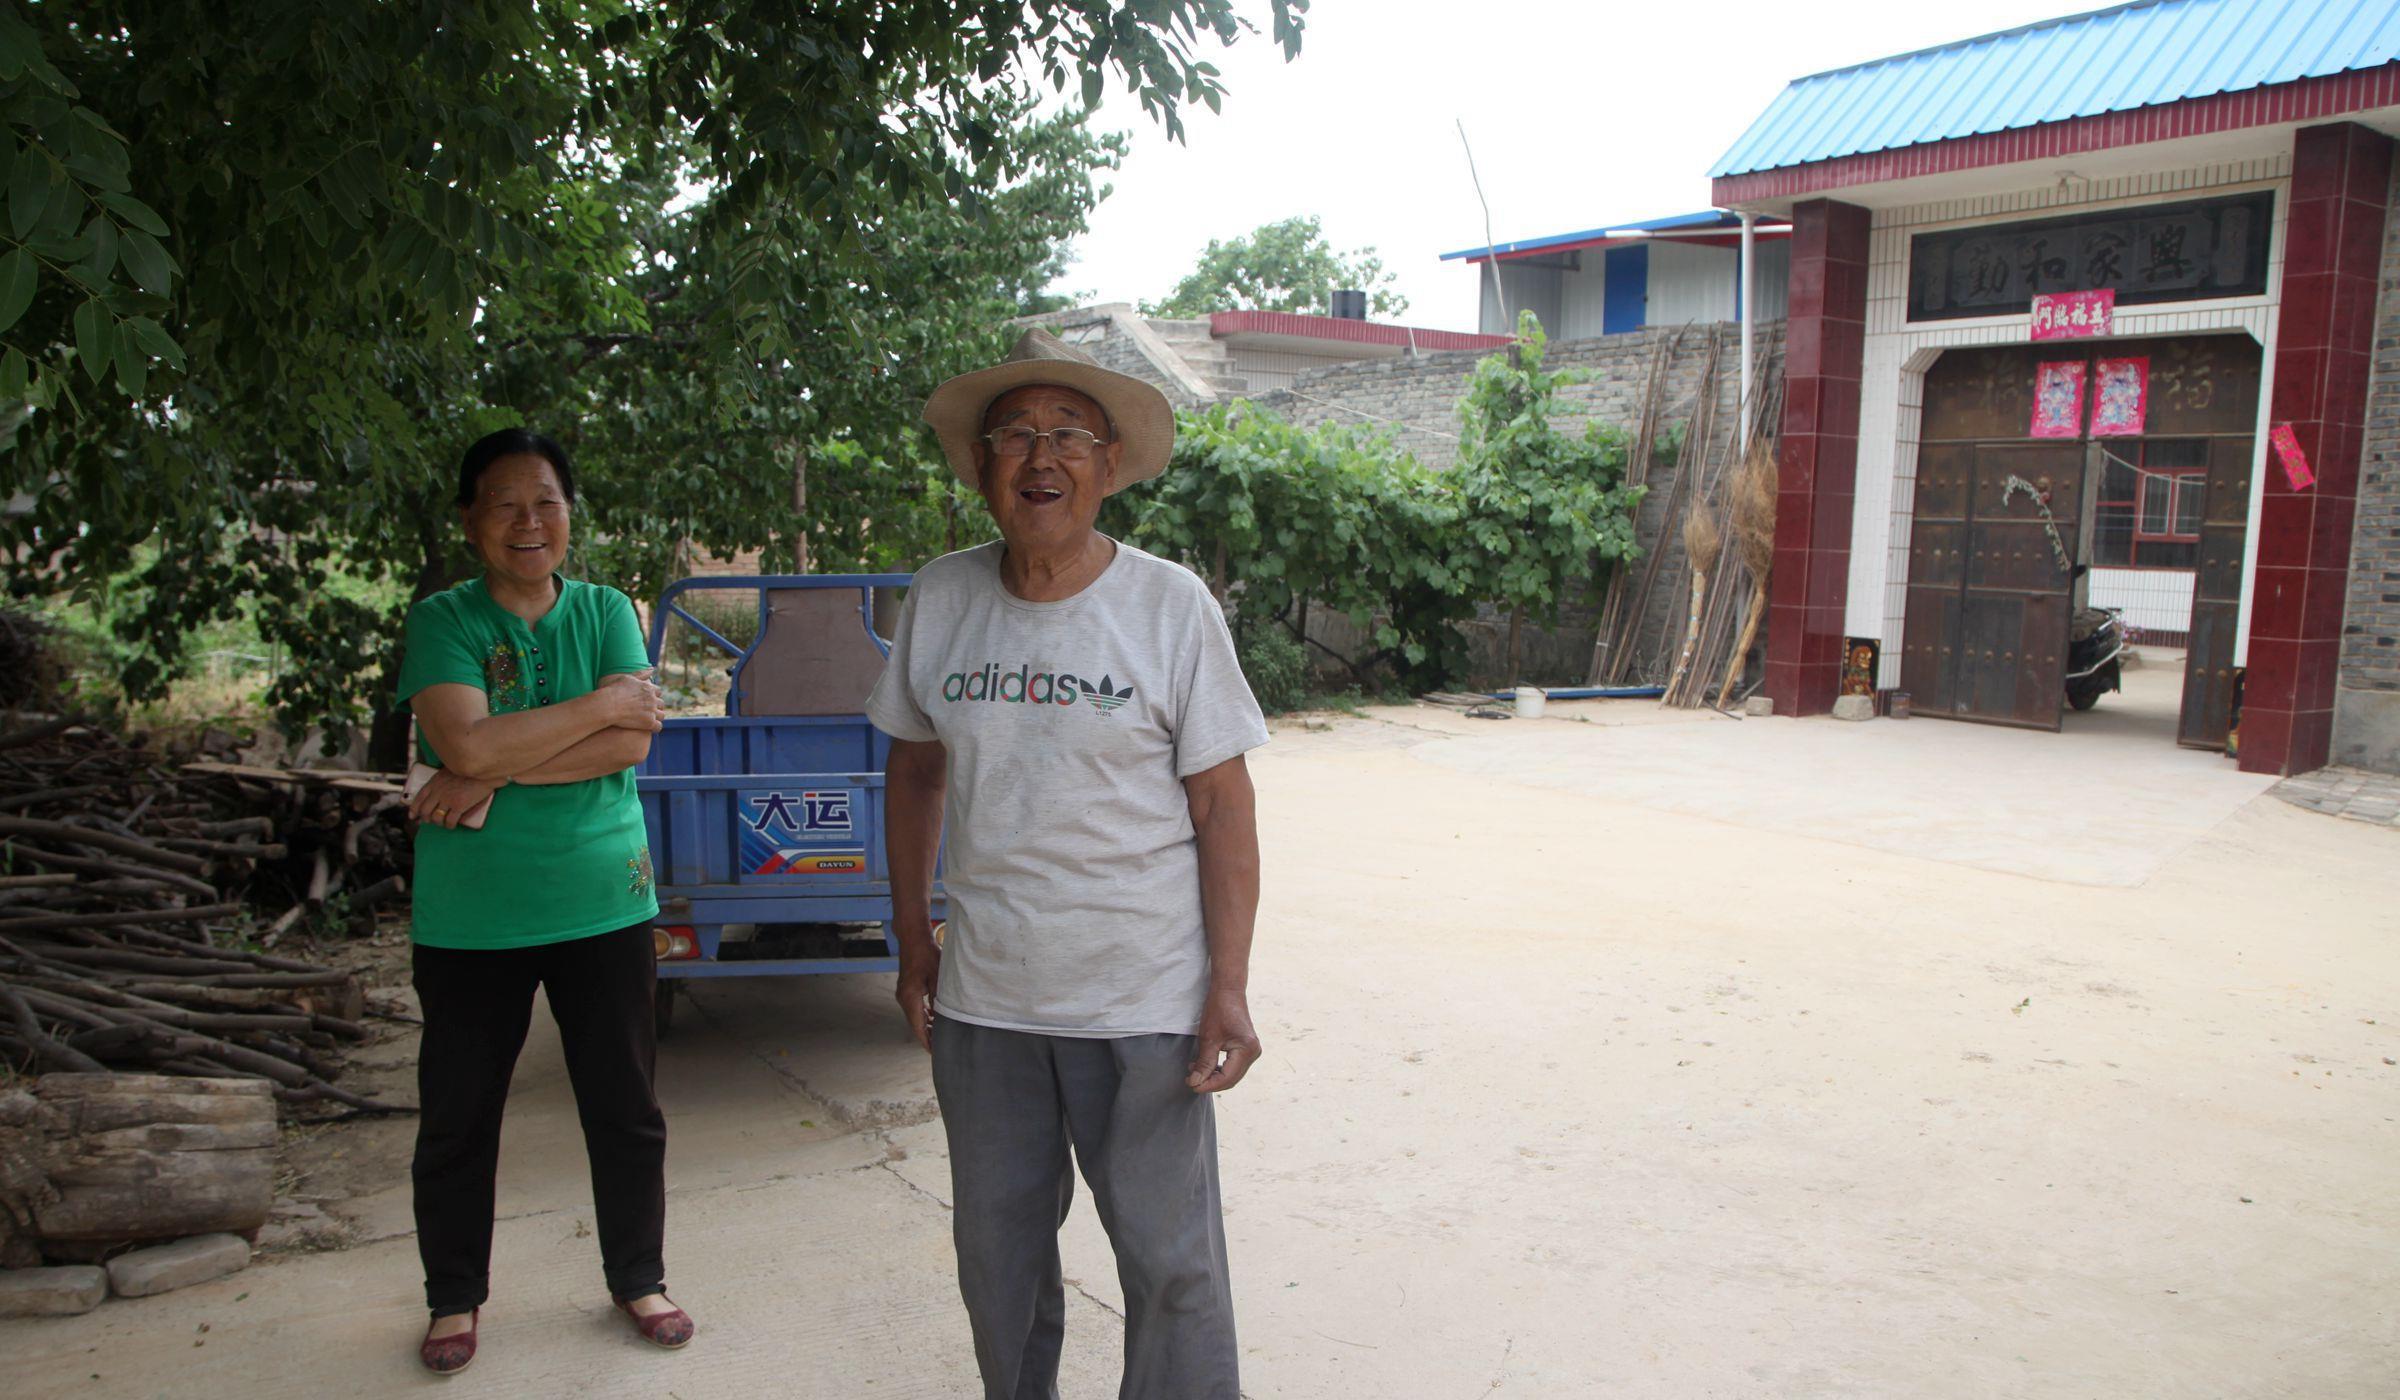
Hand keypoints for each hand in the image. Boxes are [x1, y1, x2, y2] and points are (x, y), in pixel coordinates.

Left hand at [409, 767, 501, 828]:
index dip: (414, 810)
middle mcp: (438, 792)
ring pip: (436, 818)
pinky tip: (452, 825)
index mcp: (434, 782)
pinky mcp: (459, 806)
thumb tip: (439, 790)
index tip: (413, 816)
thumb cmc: (468, 769)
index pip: (418, 799)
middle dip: (426, 819)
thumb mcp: (448, 771)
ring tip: (443, 823)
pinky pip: (450, 821)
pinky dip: (450, 825)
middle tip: (431, 821)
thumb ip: (440, 781)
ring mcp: (448, 799)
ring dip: (439, 823)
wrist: (482, 769)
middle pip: (425, 811)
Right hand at [593, 669, 666, 731]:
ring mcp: (652, 710)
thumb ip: (641, 674)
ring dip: (656, 717)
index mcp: (648, 688)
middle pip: (661, 703)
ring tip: (647, 719)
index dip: (653, 696)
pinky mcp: (649, 722)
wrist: (607, 705)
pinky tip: (648, 728)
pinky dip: (655, 727)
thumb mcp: (628, 678)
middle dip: (655, 707)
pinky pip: (658, 726)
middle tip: (646, 711)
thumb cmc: (614, 690)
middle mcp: (652, 699)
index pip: (658, 691)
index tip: (646, 700)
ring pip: (661, 715)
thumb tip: (652, 669)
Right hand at [892, 921, 939, 1052]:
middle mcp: (903, 998)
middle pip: (915, 1023)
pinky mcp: (906, 988)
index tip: (934, 1052)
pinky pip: (915, 1007)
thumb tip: (943, 1016)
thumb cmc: (927, 954)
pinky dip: (924, 1014)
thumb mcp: (938, 977)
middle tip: (941, 1047)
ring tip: (940, 1034)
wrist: (913, 938)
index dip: (926, 1040)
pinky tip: (934, 1017)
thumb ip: (939, 998)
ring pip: (915, 1015)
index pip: (918, 1026)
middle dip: (927, 1035)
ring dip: (926, 1025)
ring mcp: (903, 993)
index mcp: (910, 997)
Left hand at [1186, 988, 1260, 1092]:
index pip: (1226, 1078)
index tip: (1191, 1085)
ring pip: (1231, 1075)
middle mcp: (1254, 1053)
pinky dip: (1218, 1069)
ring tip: (1194, 1072)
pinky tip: (1204, 1066)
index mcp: (1247, 1050)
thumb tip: (1195, 1083)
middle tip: (1190, 1081)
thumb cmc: (1218, 1010)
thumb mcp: (1208, 1038)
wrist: (1228, 991)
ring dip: (1213, 1076)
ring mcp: (1252, 1051)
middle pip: (1231, 1079)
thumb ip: (1203, 1063)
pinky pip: (1233, 1066)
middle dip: (1210, 1082)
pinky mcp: (1246, 1049)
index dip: (1208, 1085)